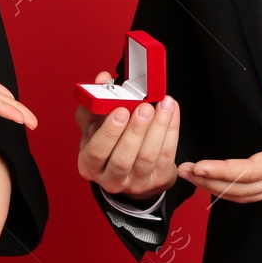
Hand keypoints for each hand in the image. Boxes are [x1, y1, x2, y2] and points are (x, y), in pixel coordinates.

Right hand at [74, 70, 179, 199]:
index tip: (120, 110)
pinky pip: (166, 155)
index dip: (109, 132)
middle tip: (144, 107)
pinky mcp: (158, 180)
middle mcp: (111, 179)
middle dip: (135, 131)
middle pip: (123, 159)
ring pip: (147, 157)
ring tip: (163, 105)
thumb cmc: (109, 142)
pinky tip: (171, 112)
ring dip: (158, 128)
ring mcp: (136, 183)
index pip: (97, 151)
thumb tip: (102, 79)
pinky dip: (171, 131)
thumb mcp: (95, 124)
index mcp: (89, 164)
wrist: (129, 167)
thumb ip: (96, 101)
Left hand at [177, 76, 261, 203]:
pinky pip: (255, 194)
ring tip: (194, 176)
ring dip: (218, 187)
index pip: (250, 170)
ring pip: (247, 195)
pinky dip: (233, 190)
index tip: (199, 164)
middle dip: (209, 181)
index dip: (221, 170)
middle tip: (184, 170)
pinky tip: (219, 181)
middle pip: (242, 189)